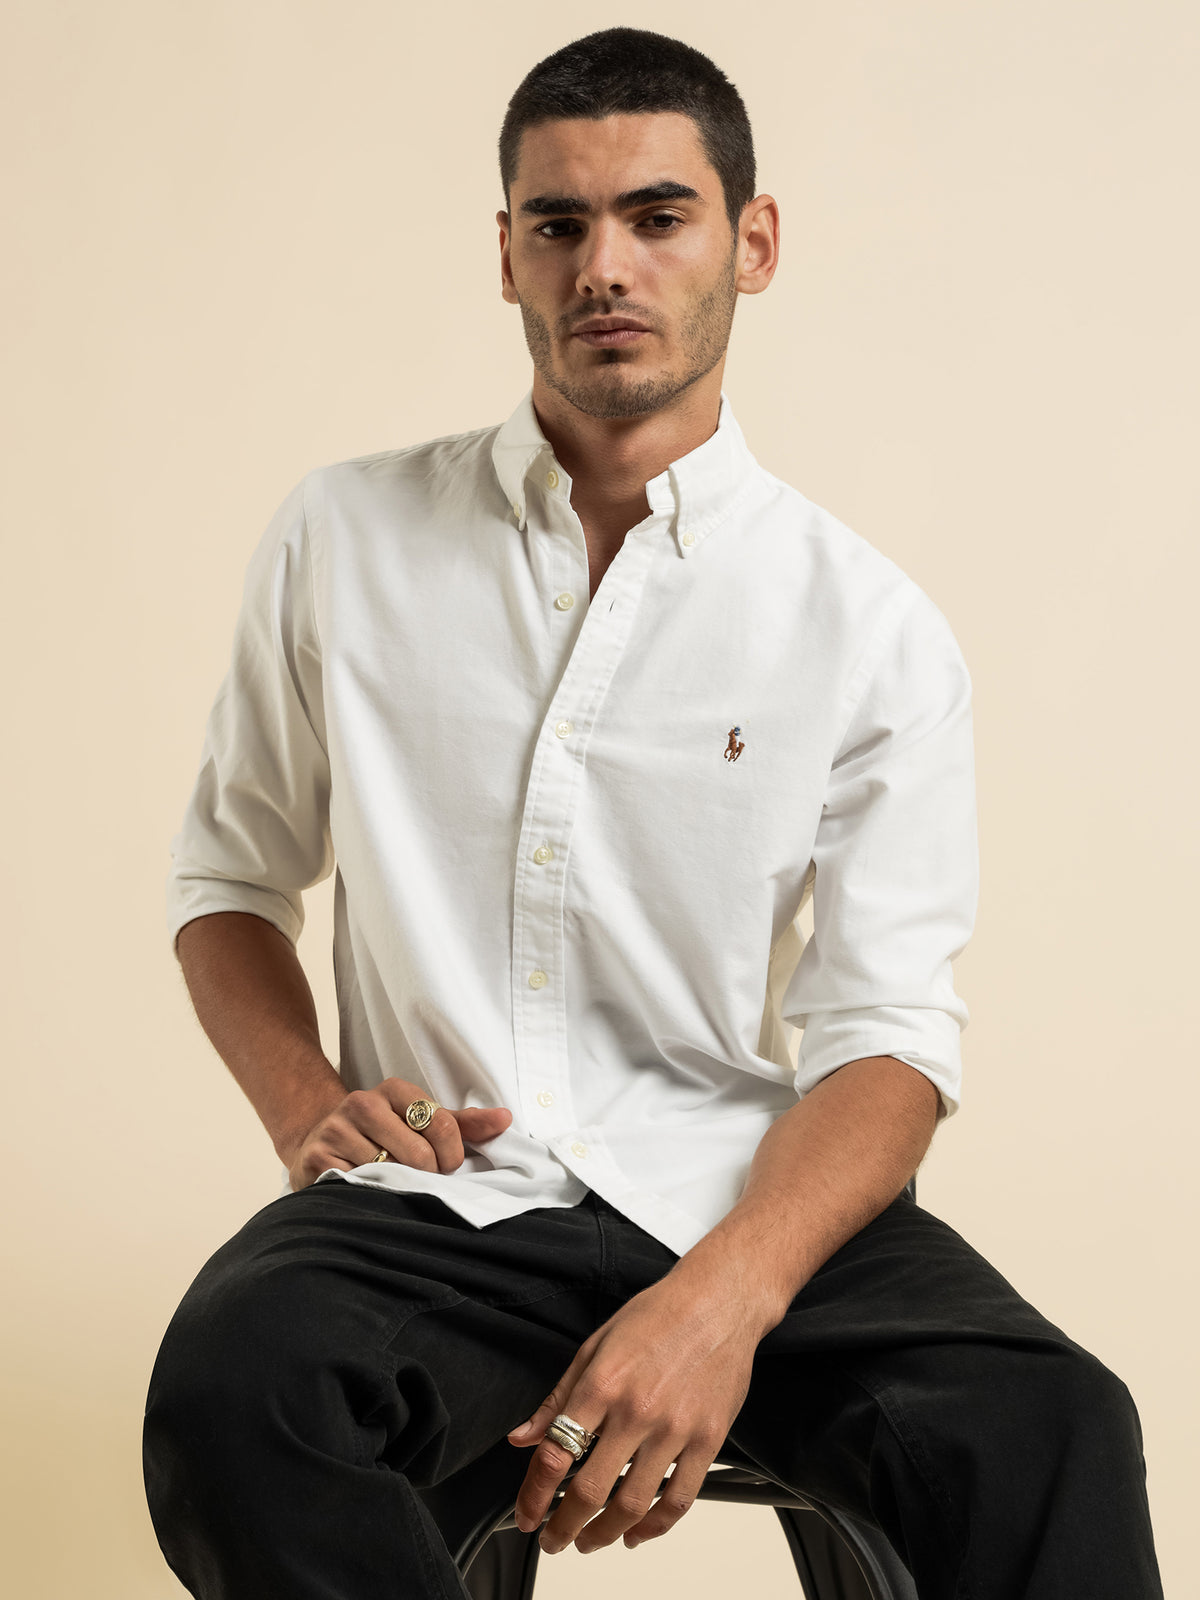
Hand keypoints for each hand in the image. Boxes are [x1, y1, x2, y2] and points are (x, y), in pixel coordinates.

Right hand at [286, 1077, 512, 1189]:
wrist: (319, 1142)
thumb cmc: (382, 1135)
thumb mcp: (421, 1123)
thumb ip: (462, 1124)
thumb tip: (505, 1119)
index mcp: (394, 1089)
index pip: (441, 1123)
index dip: (451, 1155)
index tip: (447, 1166)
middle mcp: (363, 1102)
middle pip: (419, 1154)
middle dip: (426, 1175)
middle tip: (418, 1178)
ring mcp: (337, 1129)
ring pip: (390, 1172)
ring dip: (398, 1186)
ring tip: (390, 1181)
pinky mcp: (318, 1157)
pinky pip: (359, 1186)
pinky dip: (370, 1193)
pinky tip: (367, 1188)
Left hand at [505, 1267, 761, 1554]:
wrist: (719, 1302)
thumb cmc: (658, 1316)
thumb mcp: (595, 1345)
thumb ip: (558, 1397)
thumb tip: (524, 1436)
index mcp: (602, 1383)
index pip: (556, 1454)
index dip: (534, 1495)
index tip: (528, 1515)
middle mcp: (637, 1410)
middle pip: (590, 1491)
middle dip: (563, 1527)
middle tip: (553, 1539)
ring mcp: (675, 1428)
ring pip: (633, 1505)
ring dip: (604, 1534)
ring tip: (590, 1540)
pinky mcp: (708, 1439)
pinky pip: (680, 1499)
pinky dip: (655, 1527)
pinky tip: (639, 1532)